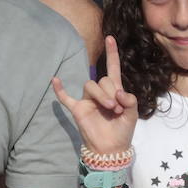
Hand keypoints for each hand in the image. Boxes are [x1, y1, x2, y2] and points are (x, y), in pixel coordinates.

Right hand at [52, 36, 137, 153]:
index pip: (112, 68)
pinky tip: (55, 80)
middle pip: (103, 79)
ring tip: (110, 108)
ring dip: (101, 94)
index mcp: (115, 91)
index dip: (112, 54)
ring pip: (90, 85)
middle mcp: (100, 93)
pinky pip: (66, 98)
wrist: (111, 149)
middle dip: (112, 91)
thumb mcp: (132, 113)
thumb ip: (129, 100)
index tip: (110, 38)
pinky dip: (59, 89)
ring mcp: (87, 100)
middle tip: (118, 107)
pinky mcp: (78, 109)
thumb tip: (119, 92)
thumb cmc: (123, 130)